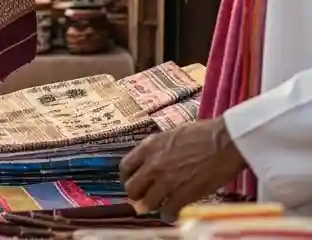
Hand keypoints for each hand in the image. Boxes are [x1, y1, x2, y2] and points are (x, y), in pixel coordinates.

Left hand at [120, 118, 246, 218]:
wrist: (224, 142)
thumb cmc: (202, 134)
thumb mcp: (171, 136)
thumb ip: (159, 150)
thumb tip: (154, 162)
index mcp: (149, 146)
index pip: (125, 167)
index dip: (127, 178)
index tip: (133, 183)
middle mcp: (153, 164)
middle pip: (132, 188)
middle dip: (136, 196)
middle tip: (143, 198)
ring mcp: (167, 181)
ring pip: (147, 203)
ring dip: (152, 207)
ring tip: (158, 208)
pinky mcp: (183, 194)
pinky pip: (168, 212)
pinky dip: (168, 216)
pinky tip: (172, 214)